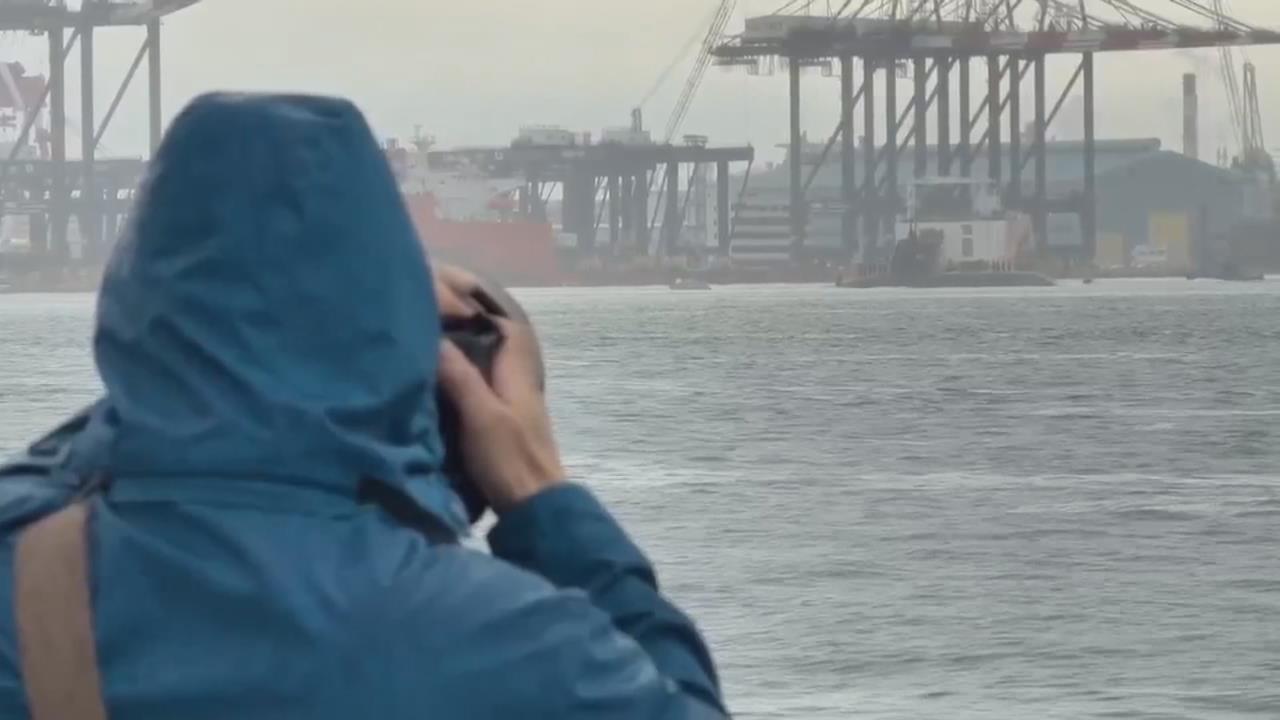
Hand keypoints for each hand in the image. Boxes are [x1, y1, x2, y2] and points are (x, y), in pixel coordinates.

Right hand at [435, 271, 564, 513]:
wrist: (534, 507)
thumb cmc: (509, 459)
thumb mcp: (480, 415)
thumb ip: (460, 377)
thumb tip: (435, 338)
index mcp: (518, 377)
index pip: (507, 330)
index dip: (482, 313)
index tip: (449, 302)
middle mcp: (518, 387)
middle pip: (496, 350)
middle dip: (468, 336)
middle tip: (432, 327)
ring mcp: (513, 410)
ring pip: (488, 373)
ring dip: (464, 363)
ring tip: (430, 354)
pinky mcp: (503, 431)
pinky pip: (483, 396)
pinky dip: (464, 388)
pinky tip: (441, 394)